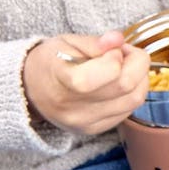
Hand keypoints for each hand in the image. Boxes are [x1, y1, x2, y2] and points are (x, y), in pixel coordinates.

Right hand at [23, 29, 149, 135]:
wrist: (29, 90)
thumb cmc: (49, 62)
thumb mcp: (67, 42)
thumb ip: (96, 42)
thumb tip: (118, 40)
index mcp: (63, 83)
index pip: (109, 72)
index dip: (118, 55)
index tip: (111, 48)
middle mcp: (75, 109)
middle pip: (127, 87)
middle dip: (136, 62)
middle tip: (124, 52)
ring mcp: (86, 123)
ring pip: (135, 99)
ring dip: (139, 77)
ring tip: (123, 66)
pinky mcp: (95, 129)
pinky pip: (129, 110)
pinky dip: (131, 92)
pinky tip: (117, 82)